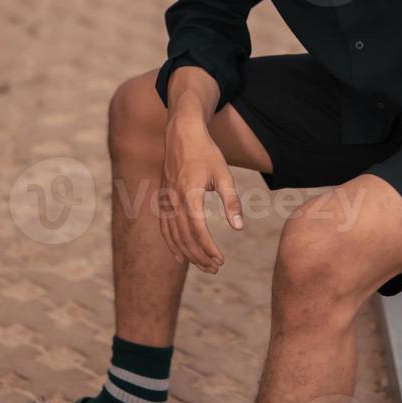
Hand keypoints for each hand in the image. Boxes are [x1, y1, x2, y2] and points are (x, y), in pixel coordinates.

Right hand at [159, 112, 243, 273]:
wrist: (182, 133)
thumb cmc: (206, 152)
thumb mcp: (224, 174)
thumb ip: (231, 201)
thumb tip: (239, 228)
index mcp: (189, 194)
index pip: (198, 231)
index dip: (209, 248)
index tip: (221, 261)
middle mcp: (173, 199)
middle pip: (185, 237)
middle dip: (200, 256)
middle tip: (215, 269)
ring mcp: (165, 199)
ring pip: (173, 235)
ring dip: (187, 253)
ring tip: (203, 266)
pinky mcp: (162, 198)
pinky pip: (164, 226)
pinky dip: (171, 243)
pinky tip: (179, 255)